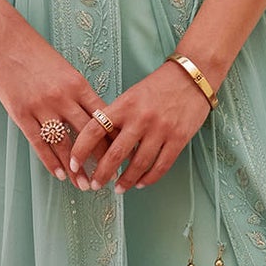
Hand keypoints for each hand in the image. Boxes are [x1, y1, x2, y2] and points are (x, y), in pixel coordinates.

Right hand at [0, 21, 118, 180]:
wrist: (7, 41)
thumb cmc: (38, 56)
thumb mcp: (67, 71)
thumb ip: (80, 94)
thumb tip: (98, 118)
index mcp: (78, 85)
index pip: (103, 118)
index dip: (114, 139)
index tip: (123, 156)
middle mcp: (63, 98)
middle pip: (88, 135)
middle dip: (100, 160)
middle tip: (108, 179)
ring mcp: (42, 107)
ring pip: (64, 144)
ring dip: (75, 168)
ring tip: (84, 185)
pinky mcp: (22, 114)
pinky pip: (39, 143)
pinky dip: (50, 162)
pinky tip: (59, 175)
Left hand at [66, 61, 211, 191]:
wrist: (192, 77)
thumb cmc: (158, 86)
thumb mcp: (131, 95)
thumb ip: (117, 117)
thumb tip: (101, 143)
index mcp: (124, 105)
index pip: (95, 130)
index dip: (81, 149)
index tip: (73, 164)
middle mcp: (141, 118)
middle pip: (115, 154)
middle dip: (102, 174)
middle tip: (94, 185)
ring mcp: (161, 130)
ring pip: (138, 164)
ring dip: (126, 180)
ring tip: (118, 189)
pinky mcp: (179, 138)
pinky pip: (161, 165)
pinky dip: (149, 178)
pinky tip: (140, 183)